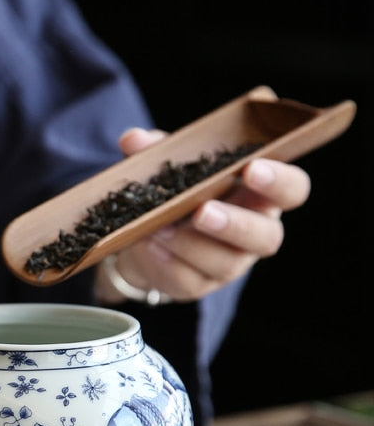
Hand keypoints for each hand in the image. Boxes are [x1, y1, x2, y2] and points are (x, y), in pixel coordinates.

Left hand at [94, 127, 311, 303]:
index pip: (292, 189)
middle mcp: (255, 232)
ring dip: (191, 244)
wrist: (146, 236)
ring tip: (159, 228)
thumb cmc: (176, 190)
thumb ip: (158, 149)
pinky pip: (188, 280)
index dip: (279, 181)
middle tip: (202, 211)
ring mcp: (230, 264)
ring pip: (224, 262)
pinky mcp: (199, 285)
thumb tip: (133, 139)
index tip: (252, 168)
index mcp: (261, 194)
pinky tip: (149, 244)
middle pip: (266, 237)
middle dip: (235, 224)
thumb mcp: (170, 164)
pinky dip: (165, 261)